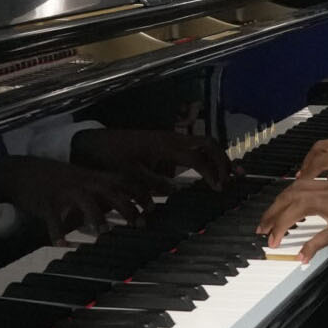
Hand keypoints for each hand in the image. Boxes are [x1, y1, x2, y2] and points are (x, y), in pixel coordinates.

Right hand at [0, 156, 155, 242]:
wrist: (22, 171)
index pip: (124, 182)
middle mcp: (83, 182)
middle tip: (139, 224)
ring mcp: (65, 191)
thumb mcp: (83, 180)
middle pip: (111, 192)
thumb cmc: (58, 180)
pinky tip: (61, 244)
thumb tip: (127, 204)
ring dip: (96, 217)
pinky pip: (52, 218)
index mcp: (94, 177)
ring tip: (104, 232)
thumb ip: (103, 190)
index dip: (140, 194)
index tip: (153, 209)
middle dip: (127, 207)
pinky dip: (57, 232)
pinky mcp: (46, 201)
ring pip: (85, 202)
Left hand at [70, 129, 233, 192]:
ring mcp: (170, 138)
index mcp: (165, 145)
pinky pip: (193, 146)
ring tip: (231, 174)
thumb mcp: (128, 174)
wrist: (95, 142)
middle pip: (208, 144)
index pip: (197, 157)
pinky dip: (206, 156)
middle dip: (223, 160)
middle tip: (233, 180)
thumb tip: (174, 190)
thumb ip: (151, 183)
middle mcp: (172, 138)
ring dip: (218, 157)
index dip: (211, 172)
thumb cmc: (111, 158)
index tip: (219, 188)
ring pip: (203, 143)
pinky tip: (211, 170)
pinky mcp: (167, 142)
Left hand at [255, 167, 327, 262]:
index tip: (271, 214)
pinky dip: (310, 246)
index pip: (298, 188)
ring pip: (300, 209)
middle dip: (272, 212)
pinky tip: (301, 257)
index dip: (281, 201)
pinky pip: (325, 235)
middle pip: (292, 196)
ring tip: (270, 241)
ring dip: (281, 224)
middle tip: (261, 230)